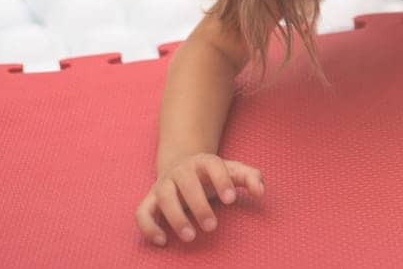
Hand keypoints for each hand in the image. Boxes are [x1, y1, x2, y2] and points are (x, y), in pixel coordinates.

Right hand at [135, 153, 263, 245]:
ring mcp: (163, 184)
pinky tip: (162, 241)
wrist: (181, 166)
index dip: (222, 180)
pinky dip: (148, 226)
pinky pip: (142, 212)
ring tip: (190, 237)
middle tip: (212, 227)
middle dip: (199, 205)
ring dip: (175, 217)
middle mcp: (181, 170)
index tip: (231, 200)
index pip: (213, 164)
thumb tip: (260, 192)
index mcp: (204, 161)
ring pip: (164, 197)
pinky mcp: (150, 199)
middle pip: (187, 183)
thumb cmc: (212, 174)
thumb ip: (250, 177)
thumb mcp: (233, 171)